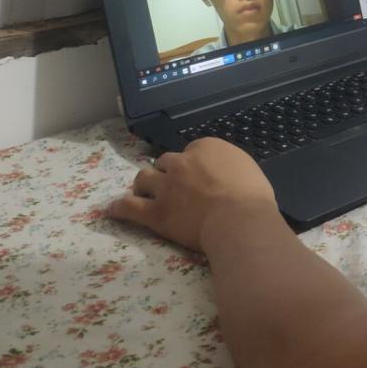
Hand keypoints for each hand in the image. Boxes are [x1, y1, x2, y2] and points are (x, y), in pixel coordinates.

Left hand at [107, 138, 280, 251]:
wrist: (239, 220)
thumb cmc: (253, 197)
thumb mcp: (248, 169)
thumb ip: (230, 167)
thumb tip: (226, 174)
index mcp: (206, 148)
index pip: (192, 150)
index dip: (193, 163)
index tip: (197, 174)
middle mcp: (181, 162)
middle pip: (164, 161)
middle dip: (166, 172)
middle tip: (171, 185)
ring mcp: (165, 187)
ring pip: (143, 178)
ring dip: (144, 184)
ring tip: (144, 192)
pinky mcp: (155, 212)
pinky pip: (129, 208)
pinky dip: (120, 208)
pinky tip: (113, 210)